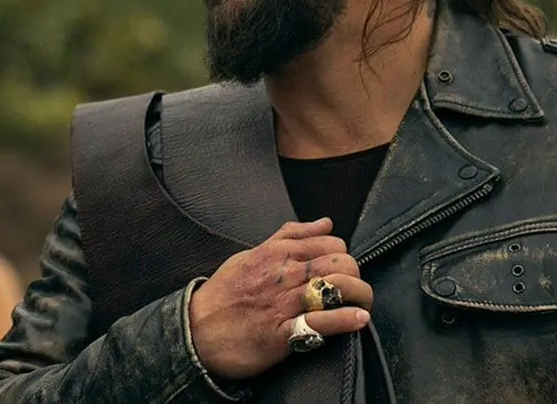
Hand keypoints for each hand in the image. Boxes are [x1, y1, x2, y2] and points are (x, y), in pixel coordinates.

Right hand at [187, 218, 372, 380]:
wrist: (196, 332)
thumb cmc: (223, 295)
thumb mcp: (249, 256)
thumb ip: (287, 238)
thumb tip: (324, 223)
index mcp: (274, 253)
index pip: (329, 242)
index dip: (342, 254)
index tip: (338, 267)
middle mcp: (281, 274)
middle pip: (340, 262)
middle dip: (354, 274)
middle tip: (351, 287)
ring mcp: (283, 303)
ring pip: (337, 287)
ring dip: (359, 295)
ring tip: (361, 304)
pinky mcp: (282, 333)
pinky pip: (323, 322)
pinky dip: (346, 320)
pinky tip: (358, 320)